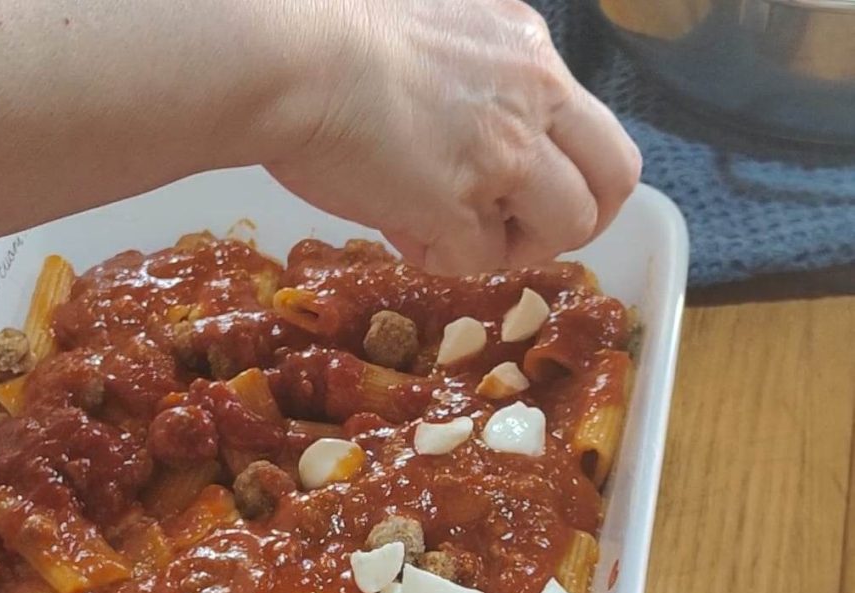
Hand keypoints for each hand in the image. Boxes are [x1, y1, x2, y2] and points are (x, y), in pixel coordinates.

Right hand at [265, 0, 640, 274]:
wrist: (290, 57)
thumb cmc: (336, 31)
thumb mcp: (442, 26)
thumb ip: (480, 72)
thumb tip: (478, 129)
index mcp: (531, 55)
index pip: (599, 134)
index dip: (578, 180)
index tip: (540, 197)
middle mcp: (533, 102)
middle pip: (609, 188)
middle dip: (576, 224)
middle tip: (527, 236)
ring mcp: (502, 157)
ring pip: (559, 232)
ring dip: (509, 247)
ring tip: (450, 232)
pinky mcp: (458, 207)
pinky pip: (474, 260)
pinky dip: (437, 256)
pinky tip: (399, 229)